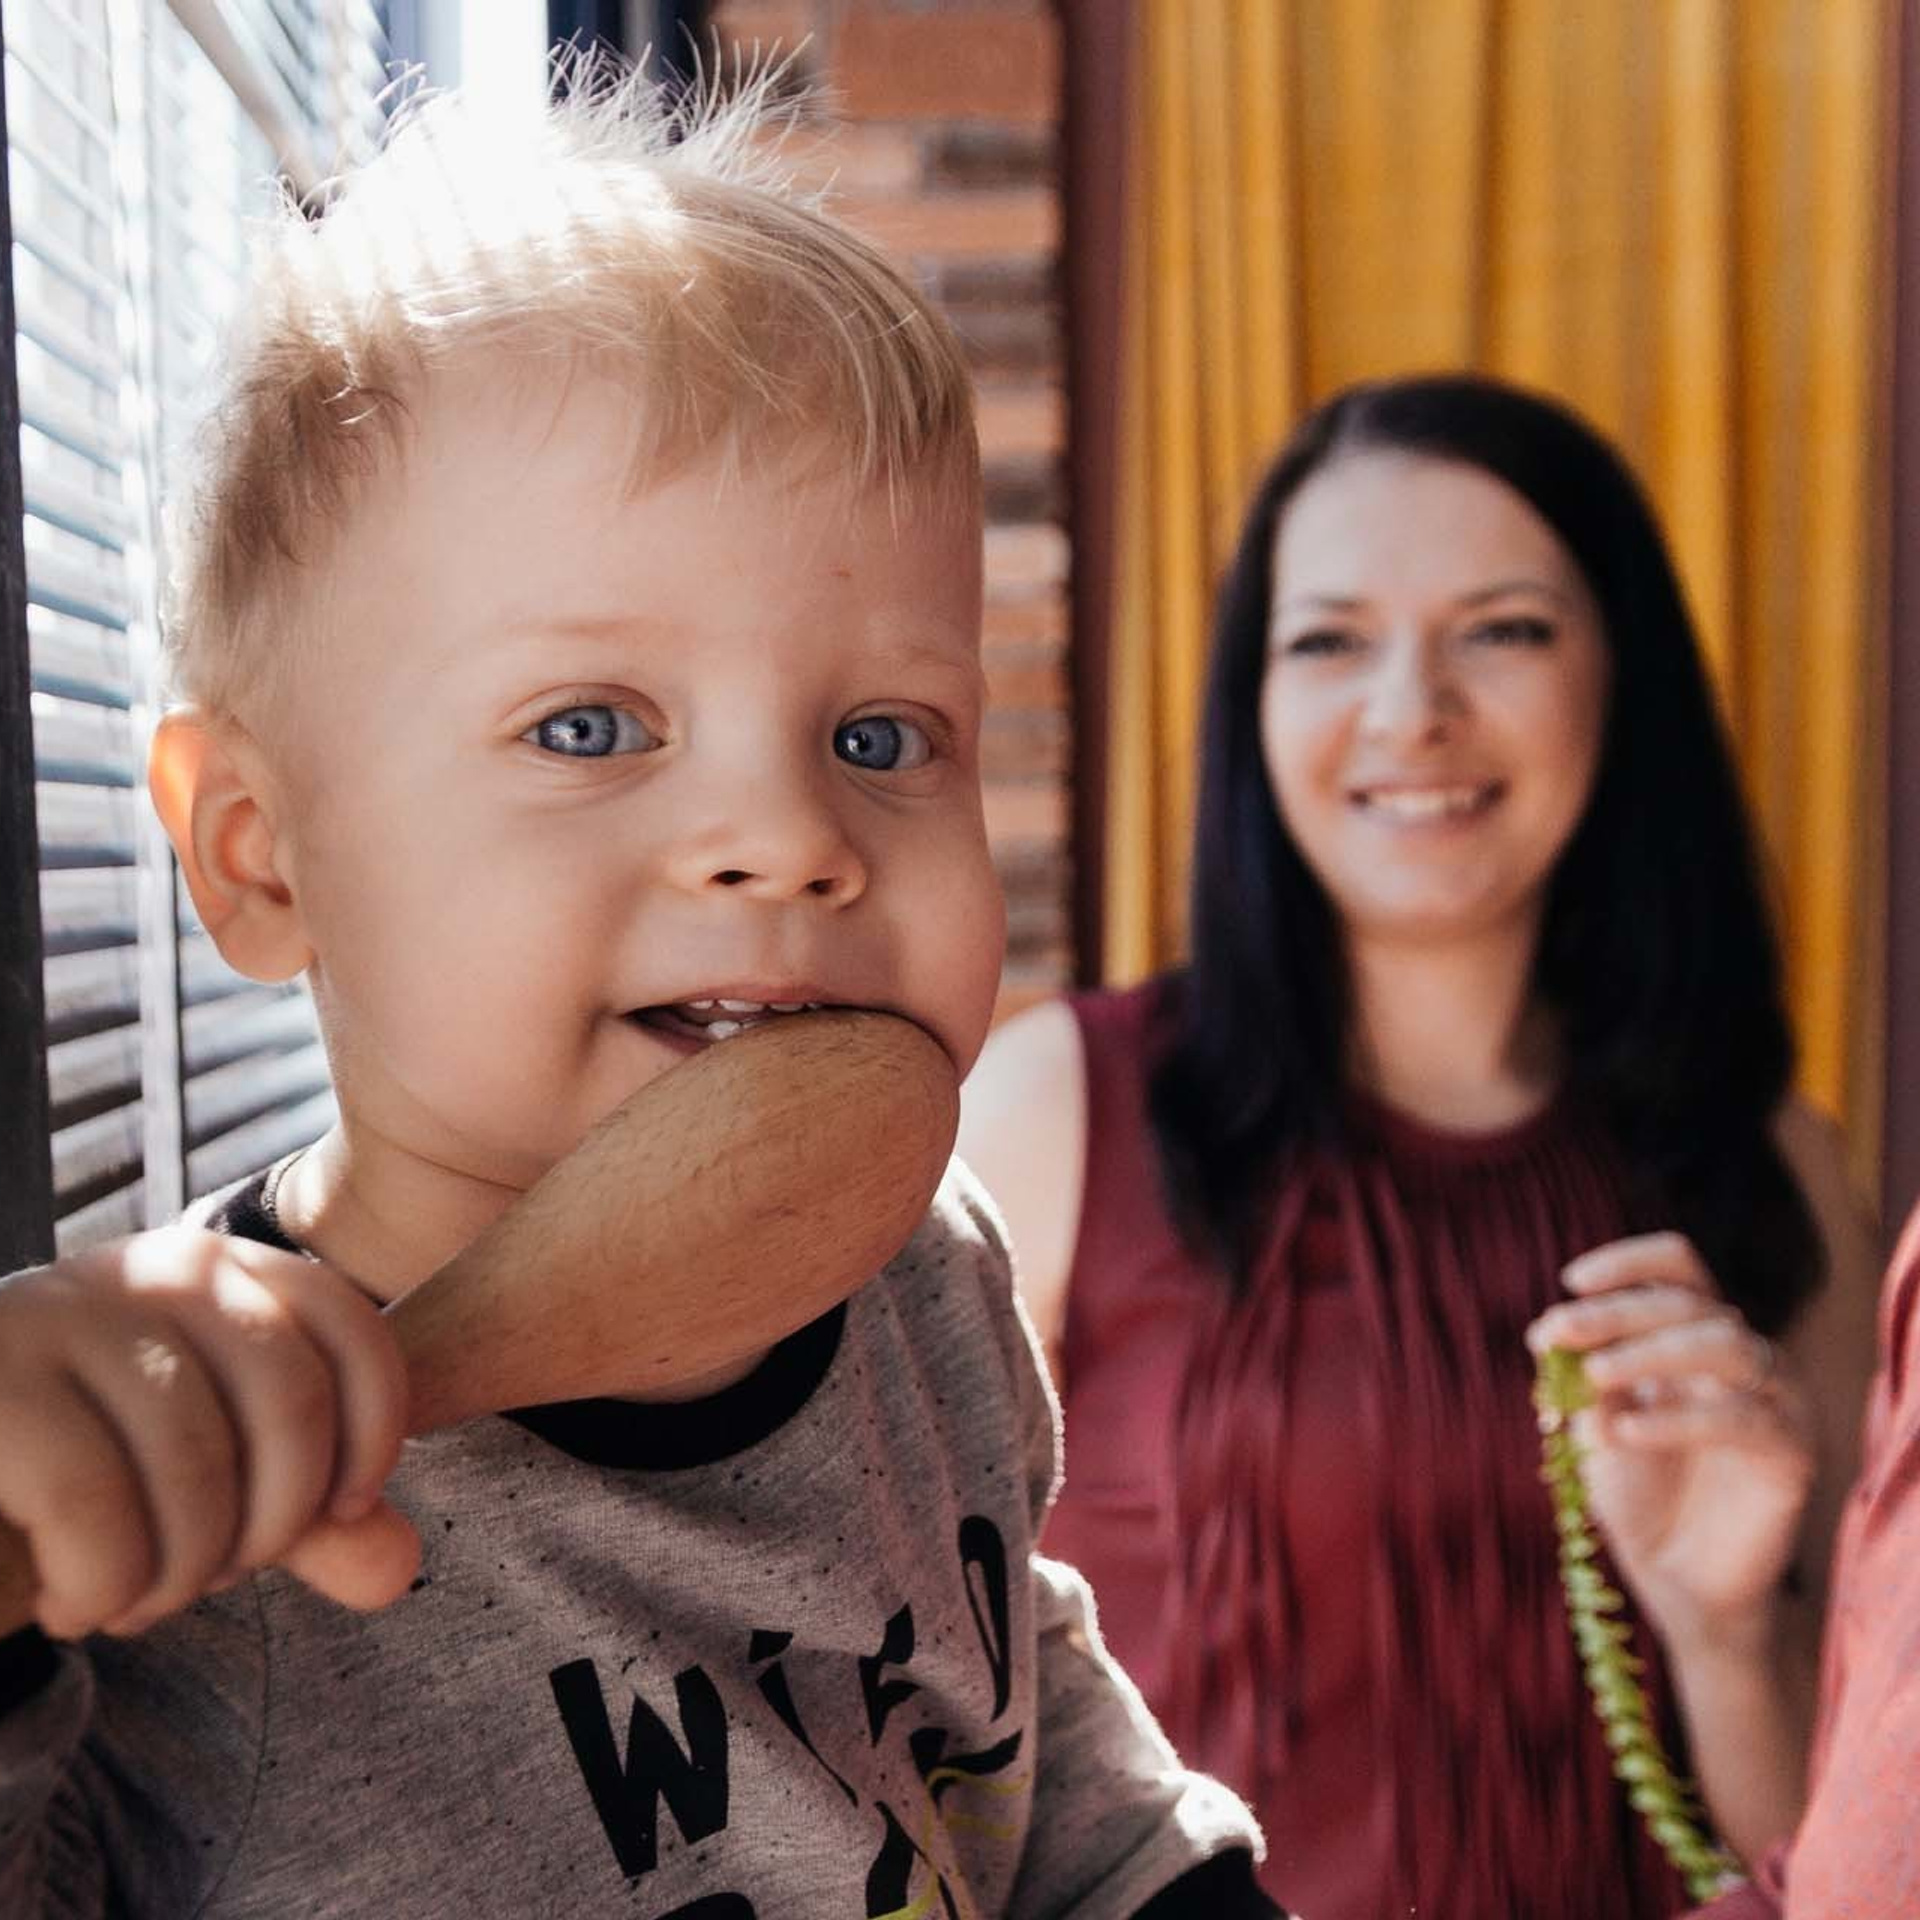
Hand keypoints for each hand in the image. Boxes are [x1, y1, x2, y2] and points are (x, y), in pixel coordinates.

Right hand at [0, 1227, 416, 1640]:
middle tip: (207, 1579)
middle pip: (290, 1400)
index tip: (340, 1513)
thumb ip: (311, 1520)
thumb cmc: (75, 1488)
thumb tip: (399, 1567)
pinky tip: (72, 1604)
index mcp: (223, 1272)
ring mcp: (62, 1314)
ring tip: (135, 1600)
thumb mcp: (211, 1492)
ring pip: (196, 1460)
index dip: (373, 1437)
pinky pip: (93, 1504)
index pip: (353, 1331)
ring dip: (179, 1575)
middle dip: (271, 1528)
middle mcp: (153, 1270)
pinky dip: (103, 1586)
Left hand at [1527, 1231, 1813, 1653]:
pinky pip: (1742, 1418)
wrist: (1672, 1578)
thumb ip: (1581, 1376)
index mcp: (1691, 1335)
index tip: (1572, 1281)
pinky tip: (1626, 1432)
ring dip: (1652, 1351)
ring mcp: (1774, 1399)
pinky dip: (1677, 1418)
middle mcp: (1739, 1356)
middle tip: (1561, 1332)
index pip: (1679, 1266)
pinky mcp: (1792, 1451)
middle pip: (1689, 1303)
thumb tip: (1552, 1332)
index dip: (1629, 1262)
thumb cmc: (1633, 1489)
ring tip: (1595, 1376)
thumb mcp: (1592, 1422)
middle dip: (1617, 1313)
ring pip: (1727, 1343)